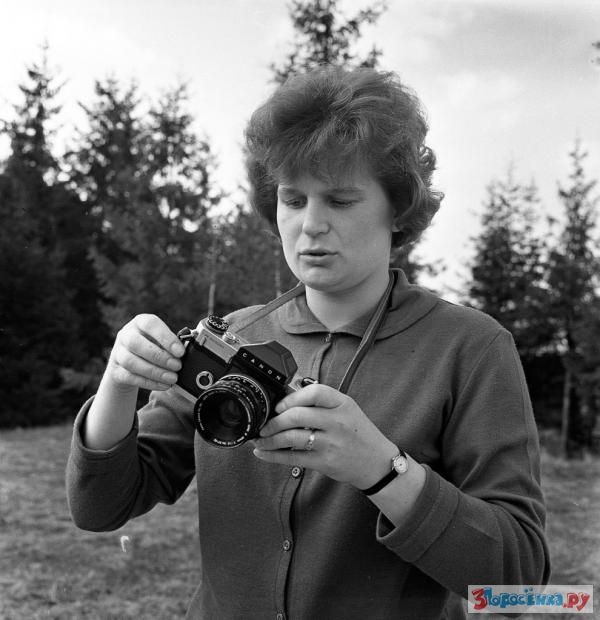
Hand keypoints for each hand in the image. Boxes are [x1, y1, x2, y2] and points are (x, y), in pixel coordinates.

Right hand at [106, 314, 185, 391]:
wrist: (129, 364)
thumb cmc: (152, 347)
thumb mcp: (161, 340)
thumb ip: (173, 343)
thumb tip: (189, 350)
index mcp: (140, 322)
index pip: (150, 324)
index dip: (165, 337)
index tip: (180, 352)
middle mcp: (126, 335)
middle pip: (136, 343)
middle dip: (159, 356)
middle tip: (178, 366)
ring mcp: (117, 353)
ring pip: (131, 362)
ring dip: (154, 372)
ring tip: (173, 378)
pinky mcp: (115, 371)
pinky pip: (130, 377)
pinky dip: (149, 382)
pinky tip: (164, 385)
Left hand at [253, 383, 396, 488]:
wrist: (377, 462)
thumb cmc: (358, 433)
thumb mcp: (347, 409)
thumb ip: (322, 402)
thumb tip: (288, 397)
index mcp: (342, 403)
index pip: (314, 392)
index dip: (291, 398)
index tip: (279, 405)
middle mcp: (337, 422)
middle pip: (297, 416)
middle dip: (274, 420)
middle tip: (264, 424)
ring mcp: (331, 443)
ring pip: (292, 437)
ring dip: (269, 439)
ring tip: (260, 439)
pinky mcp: (325, 462)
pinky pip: (293, 458)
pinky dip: (273, 456)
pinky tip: (263, 453)